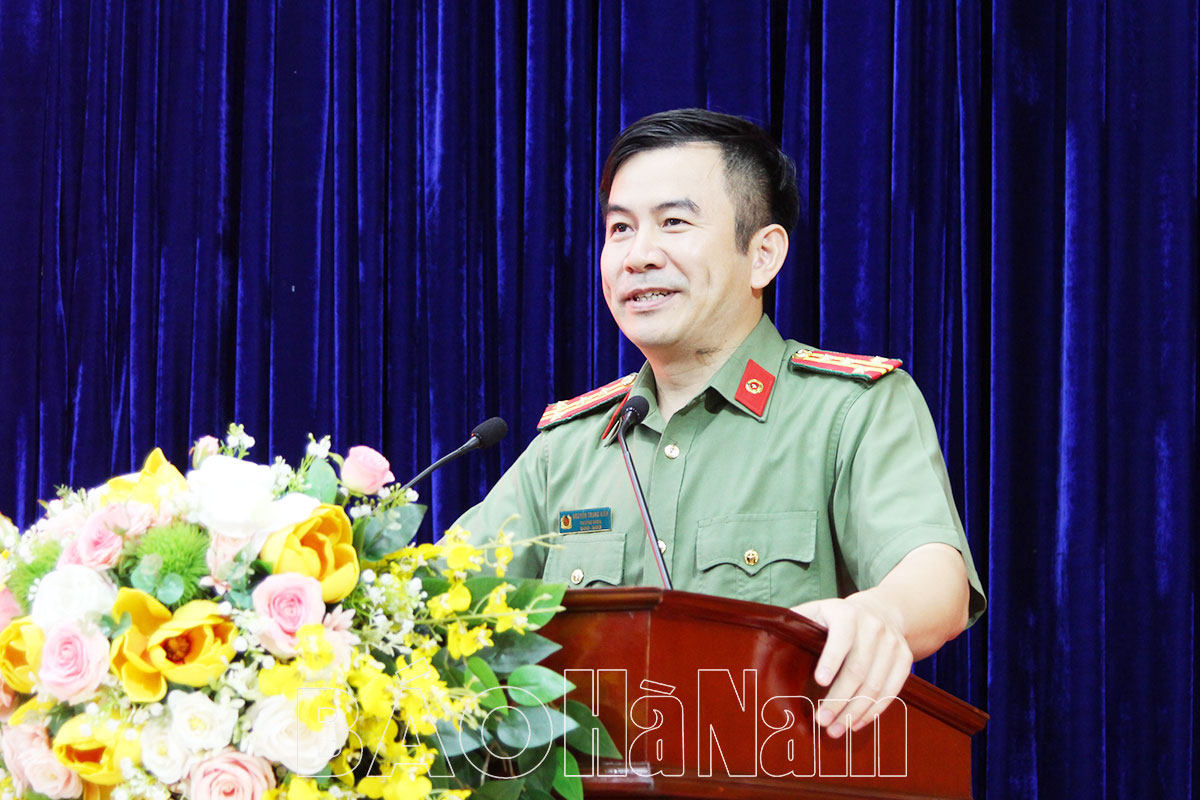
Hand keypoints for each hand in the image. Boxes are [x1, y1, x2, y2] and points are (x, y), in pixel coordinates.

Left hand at [791, 592, 913, 738]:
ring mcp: (892, 643)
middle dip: (839, 699)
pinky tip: (857, 723)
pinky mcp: (905, 659)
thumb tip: (757, 662)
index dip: (831, 659)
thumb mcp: (811, 614)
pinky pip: (892, 690)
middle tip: (822, 721)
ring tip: (836, 729)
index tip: (819, 681)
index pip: (840, 637)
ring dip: (855, 711)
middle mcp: (873, 626)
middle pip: (858, 669)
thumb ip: (786, 632)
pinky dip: (874, 710)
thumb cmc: (834, 618)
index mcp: (846, 613)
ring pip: (876, 684)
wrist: (881, 610)